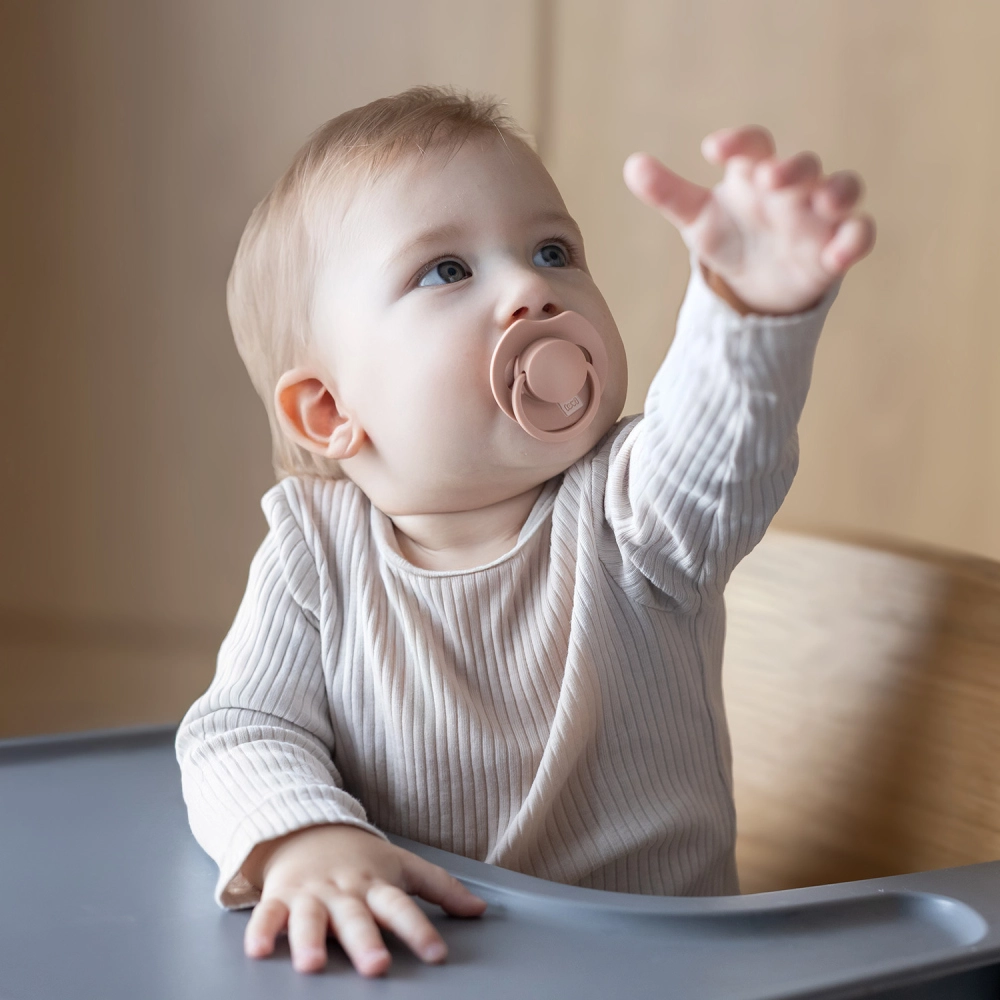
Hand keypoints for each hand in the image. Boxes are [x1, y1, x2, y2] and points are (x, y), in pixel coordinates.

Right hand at [241, 824, 486, 976]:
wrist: (307, 827)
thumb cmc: (360, 856)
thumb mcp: (402, 865)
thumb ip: (441, 888)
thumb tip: (481, 910)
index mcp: (375, 884)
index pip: (401, 907)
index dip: (419, 929)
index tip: (437, 954)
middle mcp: (344, 891)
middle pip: (356, 917)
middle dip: (365, 941)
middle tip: (376, 965)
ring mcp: (310, 894)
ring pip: (310, 918)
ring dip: (310, 940)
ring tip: (313, 965)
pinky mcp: (280, 897)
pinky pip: (268, 914)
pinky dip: (261, 930)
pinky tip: (259, 951)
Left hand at [623, 126, 875, 314]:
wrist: (754, 286)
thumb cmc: (729, 237)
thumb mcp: (695, 219)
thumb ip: (668, 193)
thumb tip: (631, 165)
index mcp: (755, 173)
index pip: (753, 145)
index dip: (739, 142)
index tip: (713, 150)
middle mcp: (792, 188)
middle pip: (803, 164)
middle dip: (792, 168)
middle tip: (769, 179)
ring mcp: (819, 216)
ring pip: (844, 188)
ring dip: (838, 191)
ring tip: (821, 202)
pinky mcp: (835, 249)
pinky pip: (859, 235)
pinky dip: (854, 240)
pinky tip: (838, 253)